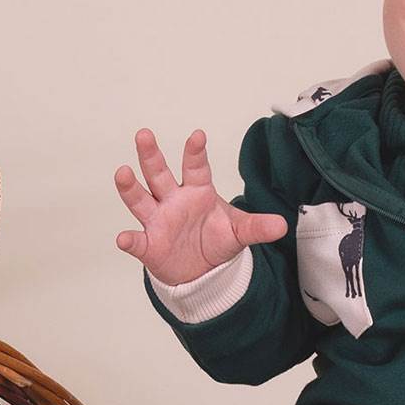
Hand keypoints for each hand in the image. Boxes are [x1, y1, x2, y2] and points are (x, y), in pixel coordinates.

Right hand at [114, 128, 287, 284]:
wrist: (203, 270)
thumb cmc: (217, 240)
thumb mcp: (240, 233)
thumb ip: (257, 227)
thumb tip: (282, 225)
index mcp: (197, 191)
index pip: (196, 167)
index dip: (196, 152)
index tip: (198, 135)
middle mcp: (172, 200)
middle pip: (159, 174)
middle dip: (151, 155)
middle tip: (144, 134)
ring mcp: (158, 220)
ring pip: (140, 199)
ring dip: (130, 187)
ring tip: (122, 173)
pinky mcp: (149, 245)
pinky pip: (137, 241)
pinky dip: (130, 240)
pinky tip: (124, 238)